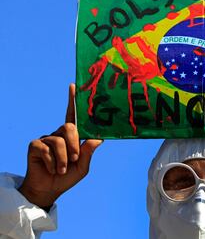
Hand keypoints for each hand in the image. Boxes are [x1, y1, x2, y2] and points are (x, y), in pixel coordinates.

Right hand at [18, 84, 102, 207]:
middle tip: (74, 159)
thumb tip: (99, 139)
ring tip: (62, 169)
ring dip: (63, 158)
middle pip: (69, 127)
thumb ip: (89, 152)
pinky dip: (52, 162)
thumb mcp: (83, 166)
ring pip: (59, 141)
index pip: (73, 115)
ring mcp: (46, 139)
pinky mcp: (35, 145)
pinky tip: (51, 168)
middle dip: (74, 144)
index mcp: (72, 136)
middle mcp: (59, 134)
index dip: (72, 100)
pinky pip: (45, 149)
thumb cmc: (67, 176)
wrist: (49, 189)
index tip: (73, 86)